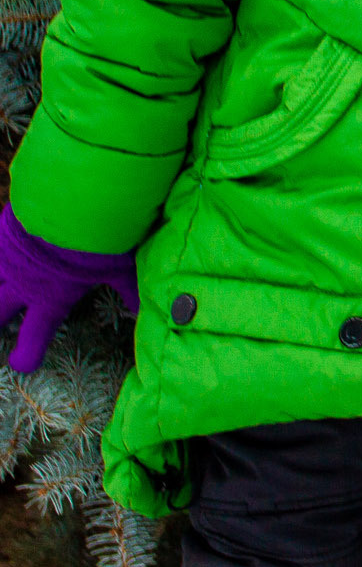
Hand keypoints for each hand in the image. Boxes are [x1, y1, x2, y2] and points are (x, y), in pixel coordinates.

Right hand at [0, 203, 138, 372]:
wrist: (75, 202)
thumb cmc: (102, 240)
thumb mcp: (121, 268)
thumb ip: (128, 290)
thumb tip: (142, 311)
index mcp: (51, 297)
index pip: (36, 334)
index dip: (28, 353)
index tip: (23, 365)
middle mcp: (23, 284)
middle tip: (0, 327)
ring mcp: (7, 260)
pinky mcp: (2, 234)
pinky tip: (0, 252)